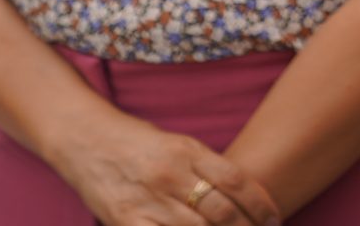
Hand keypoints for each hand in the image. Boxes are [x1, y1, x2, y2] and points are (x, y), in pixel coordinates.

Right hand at [50, 111, 283, 225]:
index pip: (236, 180)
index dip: (261, 203)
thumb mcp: (178, 143)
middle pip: (221, 212)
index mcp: (186, 150)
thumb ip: (207, 168)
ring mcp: (146, 202)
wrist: (84, 141)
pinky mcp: (126, 222)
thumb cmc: (138, 142)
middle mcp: (169, 176)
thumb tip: (244, 196)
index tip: (275, 218)